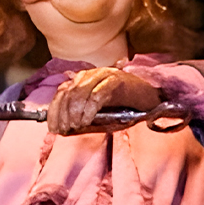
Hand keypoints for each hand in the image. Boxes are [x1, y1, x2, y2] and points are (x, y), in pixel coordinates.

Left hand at [47, 67, 161, 134]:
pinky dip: (89, 110)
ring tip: (76, 127)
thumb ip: (81, 118)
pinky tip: (87, 121)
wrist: (150, 98)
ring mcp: (103, 75)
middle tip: (65, 130)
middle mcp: (90, 74)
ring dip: (74, 113)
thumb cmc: (124, 108)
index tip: (53, 128)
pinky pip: (96, 96)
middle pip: (68, 93)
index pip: (61, 93)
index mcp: (82, 80)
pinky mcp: (115, 80)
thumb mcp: (98, 114)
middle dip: (63, 114)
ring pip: (80, 93)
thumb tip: (63, 129)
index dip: (54, 111)